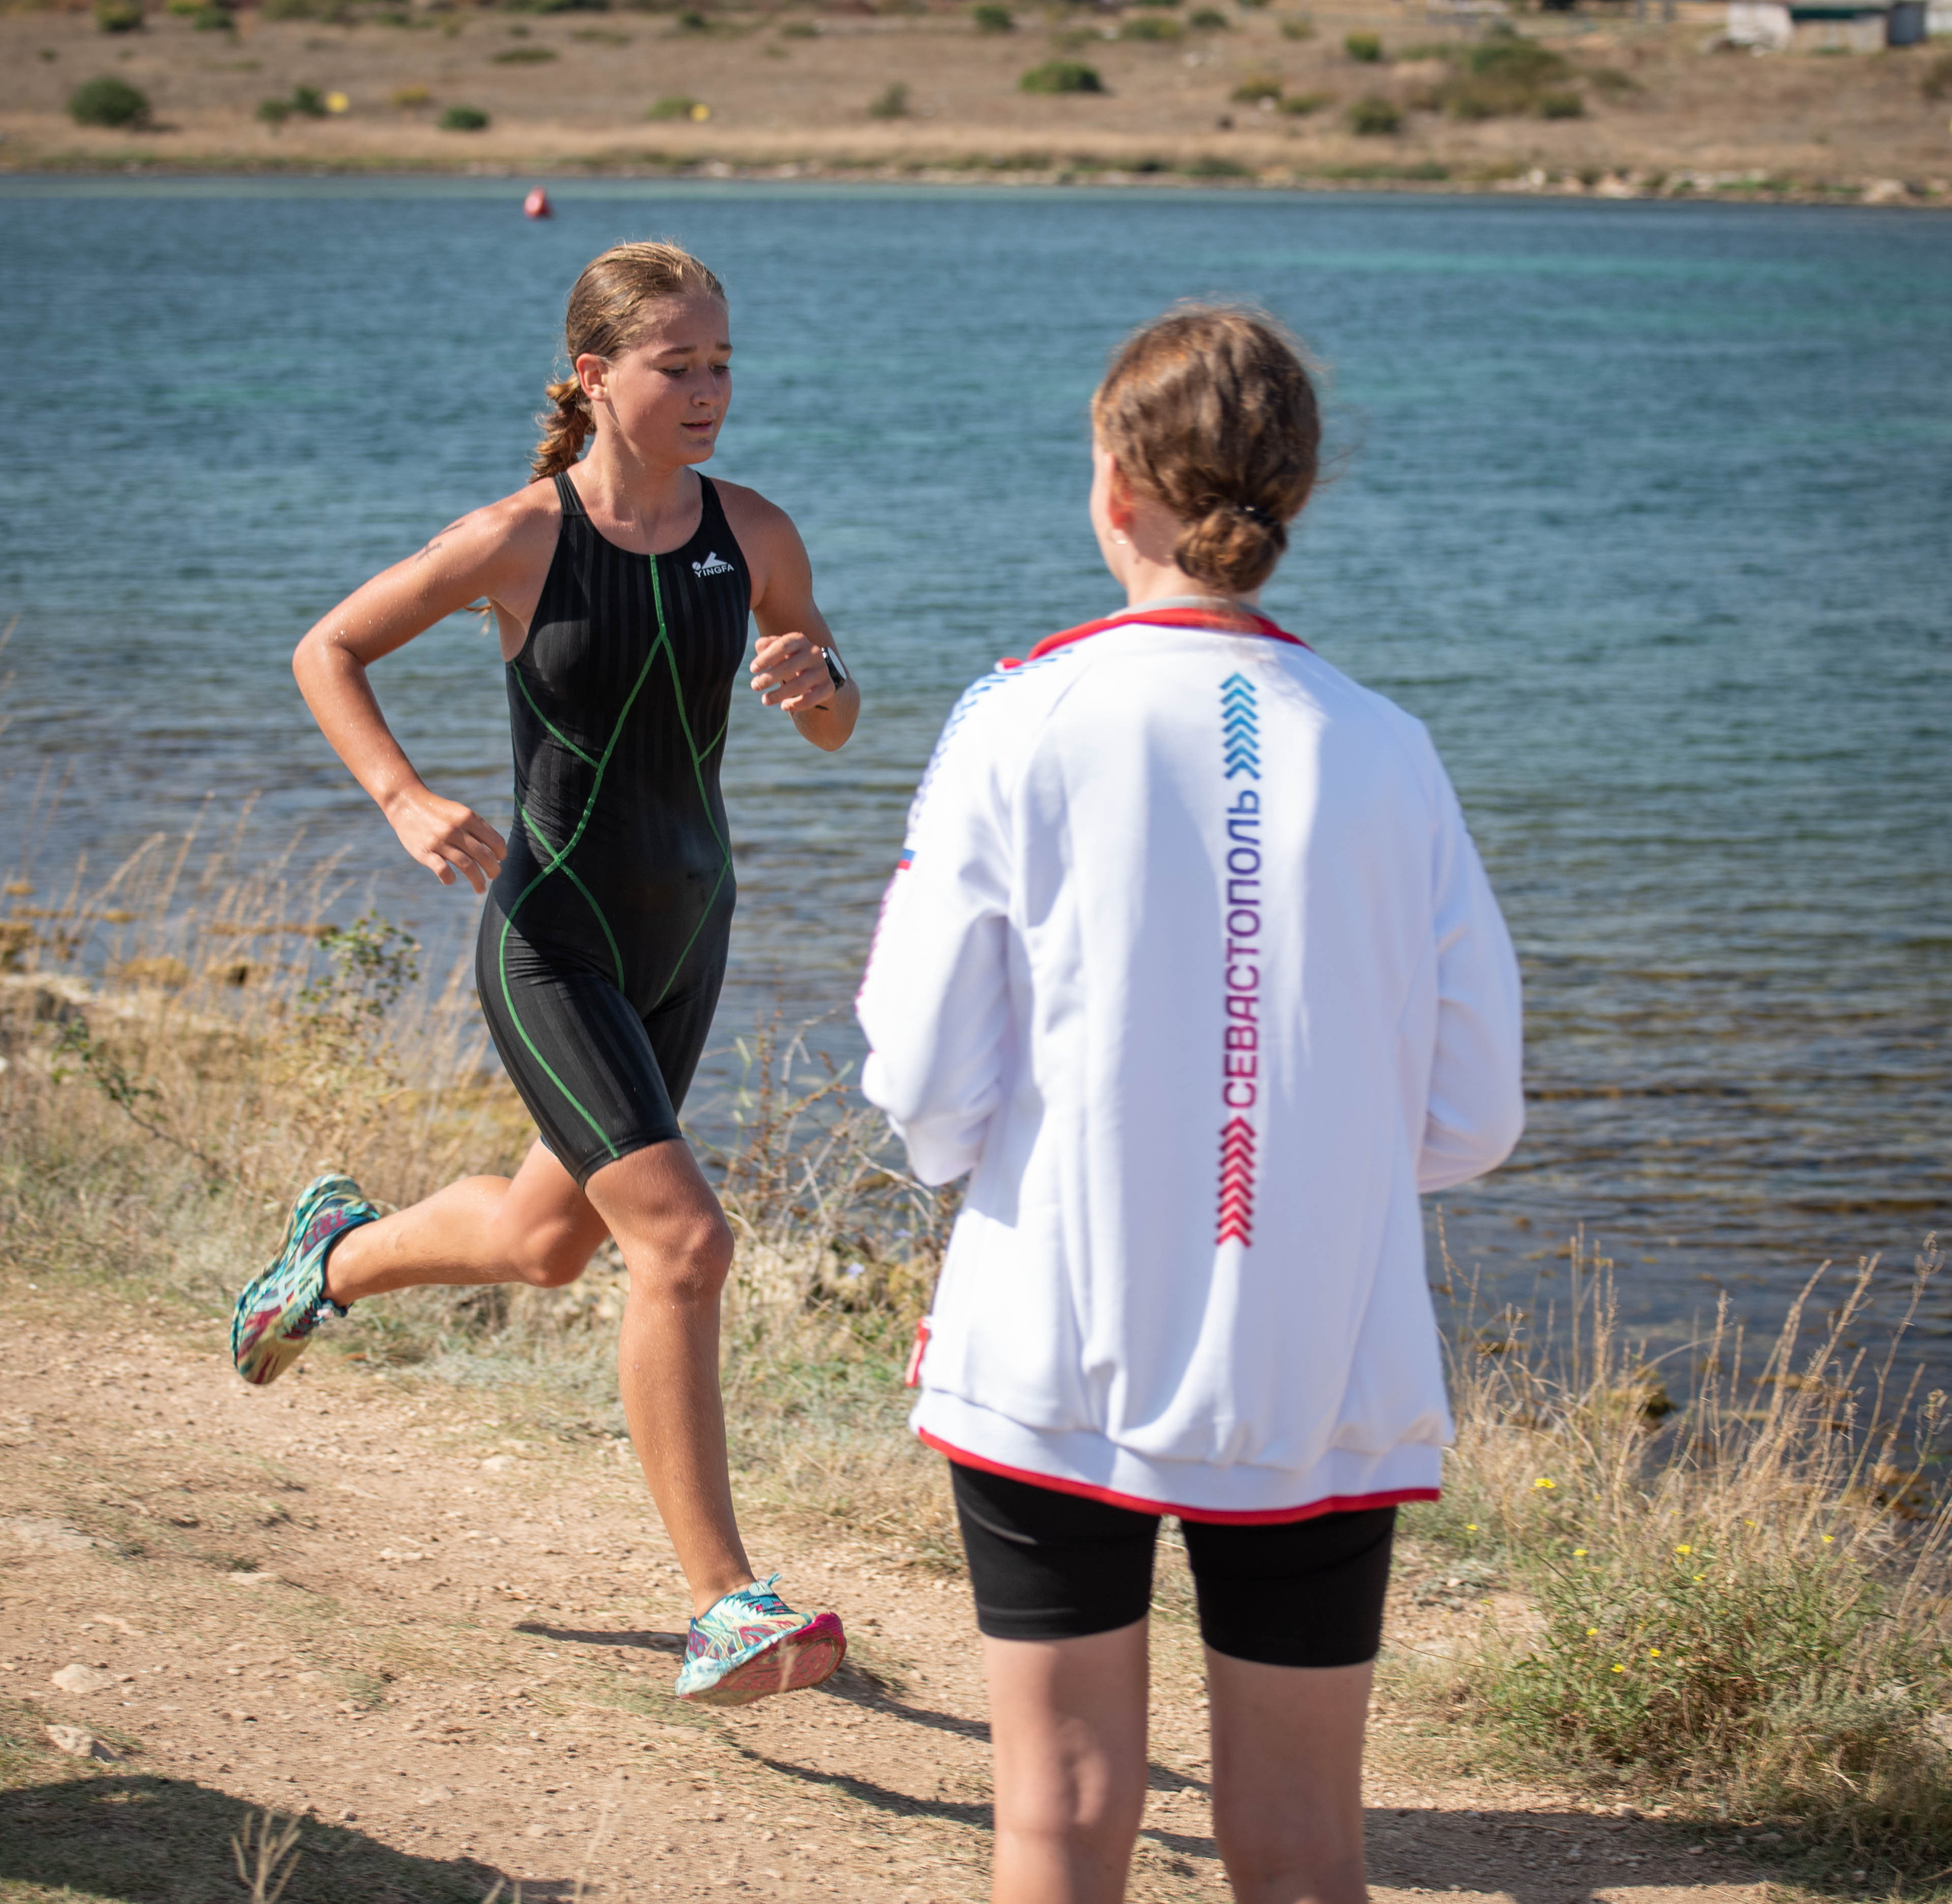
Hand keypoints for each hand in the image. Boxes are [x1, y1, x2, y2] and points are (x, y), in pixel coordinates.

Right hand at [383, 785, 506, 893]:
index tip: (500, 859)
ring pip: (467, 867)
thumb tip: (496, 851)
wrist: (406, 803)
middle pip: (484, 856)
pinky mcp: (424, 852)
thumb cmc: (439, 811)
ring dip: (478, 881)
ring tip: (481, 888)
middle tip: (494, 875)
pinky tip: (451, 880)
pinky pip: (442, 871)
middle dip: (494, 870)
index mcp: (468, 817)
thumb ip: (477, 828)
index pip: (495, 841)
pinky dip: (449, 879)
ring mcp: (439, 841)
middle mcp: (455, 829)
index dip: (501, 853)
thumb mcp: (460, 812)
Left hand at [750, 632, 834, 714]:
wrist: (820, 669)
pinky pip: (811, 698)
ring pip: (799, 684)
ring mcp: (823, 670)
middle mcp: (813, 653)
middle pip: (789, 667)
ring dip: (779, 694)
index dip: (766, 658)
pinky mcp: (828, 686)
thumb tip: (759, 648)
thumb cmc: (792, 657)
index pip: (782, 646)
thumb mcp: (780, 648)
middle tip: (754, 686)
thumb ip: (767, 645)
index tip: (752, 669)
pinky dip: (796, 704)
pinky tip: (783, 706)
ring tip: (765, 700)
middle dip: (769, 678)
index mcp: (799, 640)